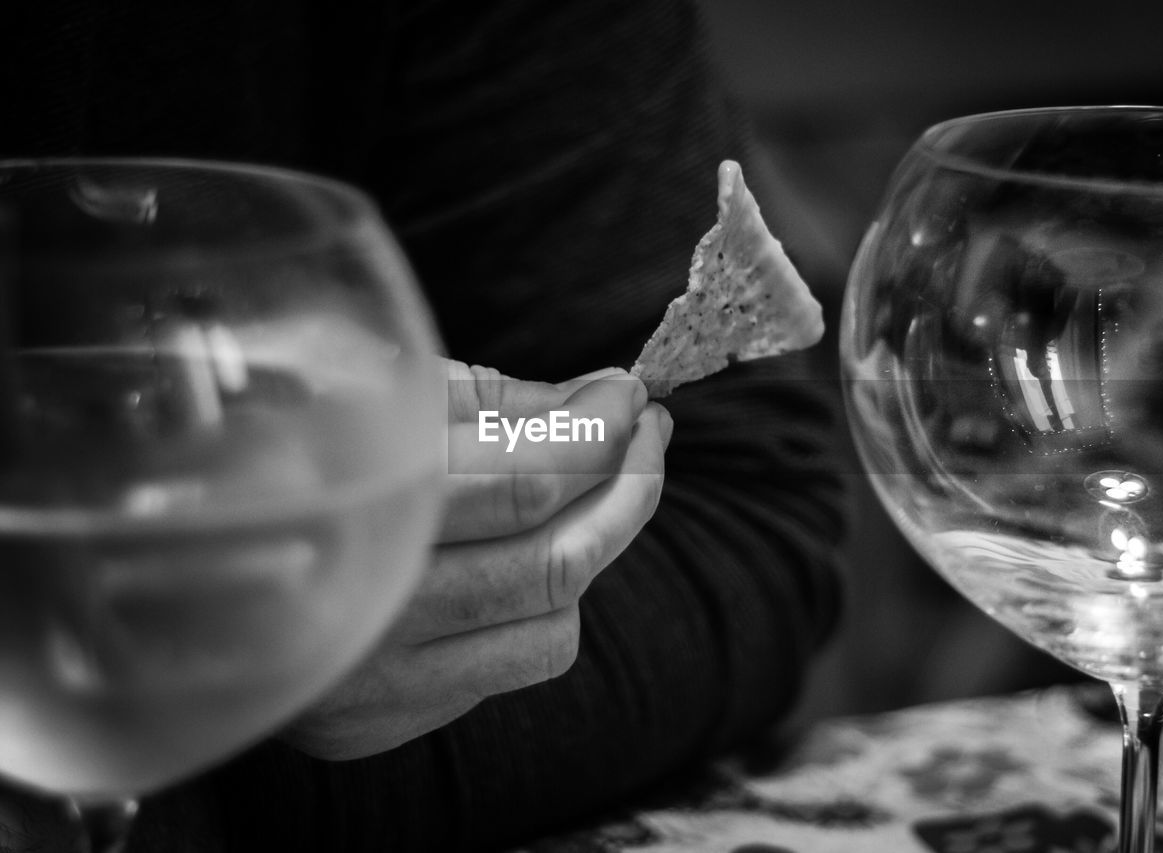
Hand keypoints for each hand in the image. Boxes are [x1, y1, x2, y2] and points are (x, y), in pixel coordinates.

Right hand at [280, 360, 670, 759]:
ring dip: (596, 546)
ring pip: (553, 624)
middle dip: (630, 485)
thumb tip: (603, 400)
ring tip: (592, 491)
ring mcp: (372, 678)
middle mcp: (365, 606)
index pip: (526, 479)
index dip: (599, 433)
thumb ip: (496, 405)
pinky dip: (544, 606)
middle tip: (648, 434)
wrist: (179, 569)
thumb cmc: (286, 456)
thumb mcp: (377, 400)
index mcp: (349, 503)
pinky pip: (514, 665)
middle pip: (557, 558)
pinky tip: (523, 558)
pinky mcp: (377, 724)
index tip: (628, 395)